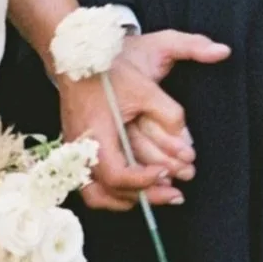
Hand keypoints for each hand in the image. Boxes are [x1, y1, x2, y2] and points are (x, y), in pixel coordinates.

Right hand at [57, 28, 229, 211]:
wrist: (78, 62)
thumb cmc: (108, 74)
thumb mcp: (144, 88)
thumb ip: (169, 113)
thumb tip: (186, 136)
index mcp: (96, 136)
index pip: (117, 174)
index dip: (144, 180)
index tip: (166, 174)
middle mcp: (81, 151)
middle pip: (108, 191)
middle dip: (145, 195)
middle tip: (175, 194)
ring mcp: (76, 154)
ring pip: (97, 194)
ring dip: (127, 199)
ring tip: (156, 195)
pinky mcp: (78, 153)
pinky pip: (93, 184)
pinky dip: (114, 191)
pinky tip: (136, 189)